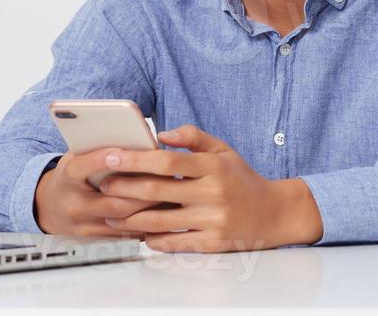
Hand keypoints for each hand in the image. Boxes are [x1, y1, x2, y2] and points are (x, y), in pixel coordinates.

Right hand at [32, 148, 169, 238]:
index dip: (102, 159)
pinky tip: (161, 214)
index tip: (121, 151)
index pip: (82, 167)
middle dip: (143, 191)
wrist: (50, 206)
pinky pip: (124, 235)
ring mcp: (83, 225)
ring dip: (149, 209)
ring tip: (171, 197)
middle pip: (112, 201)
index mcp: (68, 176)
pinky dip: (144, 224)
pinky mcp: (94, 240)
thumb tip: (132, 138)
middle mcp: (74, 204)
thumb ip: (98, 148)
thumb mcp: (78, 155)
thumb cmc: (73, 176)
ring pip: (122, 221)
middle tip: (167, 180)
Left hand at [96, 124, 323, 252]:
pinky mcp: (212, 243)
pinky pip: (174, 242)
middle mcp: (212, 193)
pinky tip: (137, 233)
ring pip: (160, 221)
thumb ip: (193, 137)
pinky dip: (152, 239)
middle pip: (158, 191)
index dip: (136, 159)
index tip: (112, 156)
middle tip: (102, 185)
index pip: (167, 161)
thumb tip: (161, 133)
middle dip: (124, 188)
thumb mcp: (224, 150)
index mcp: (213, 166)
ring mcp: (212, 220)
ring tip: (109, 214)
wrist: (274, 213)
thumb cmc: (242, 179)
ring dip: (130, 218)